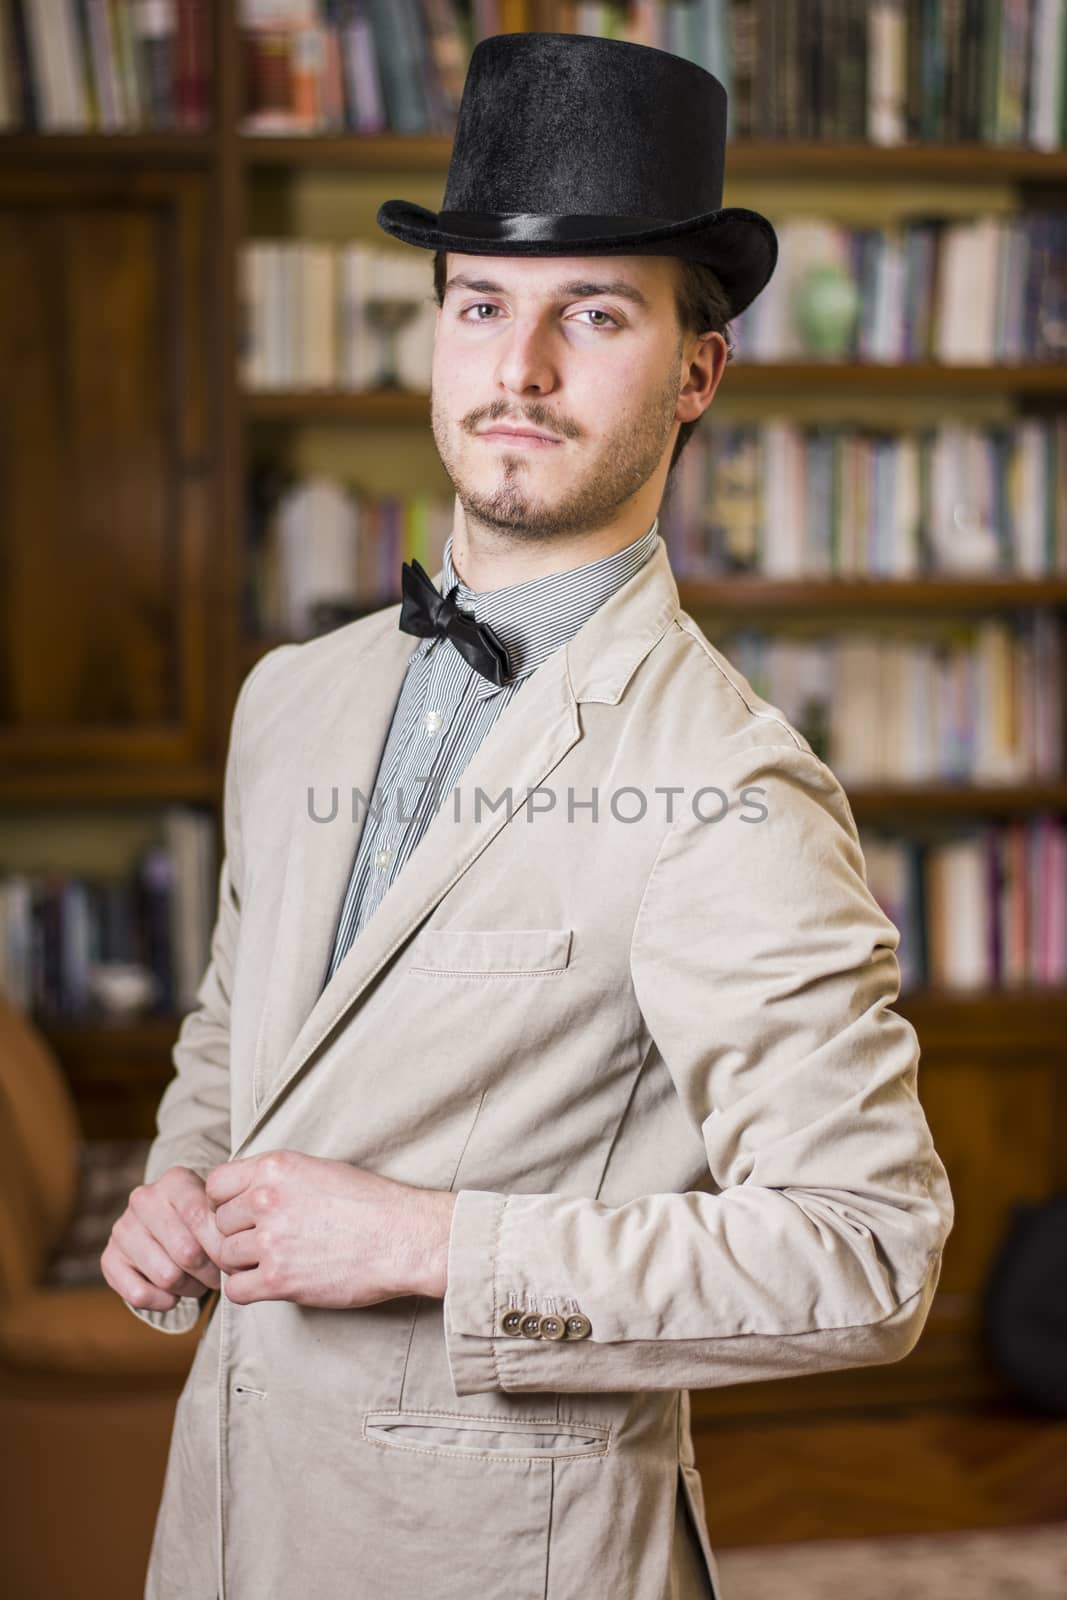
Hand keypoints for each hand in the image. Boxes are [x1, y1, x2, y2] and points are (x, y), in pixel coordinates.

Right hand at [102, 1165, 224, 1312]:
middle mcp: (143, 1199)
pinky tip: (174, 1294)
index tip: (234, 1262)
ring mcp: (122, 1228)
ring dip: (190, 1288)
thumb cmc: (201, 1221)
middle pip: (187, 1252)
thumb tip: (233, 1259)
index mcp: (175, 1181)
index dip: (221, 1248)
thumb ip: (226, 1228)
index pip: (200, 1218)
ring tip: (198, 1282)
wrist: (167, 1226)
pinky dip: (163, 1302)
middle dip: (209, 1273)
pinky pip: (139, 1295)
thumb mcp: (218, 1213)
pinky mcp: (108, 1258)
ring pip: (167, 1276)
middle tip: (216, 1276)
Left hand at [204, 1150, 455, 1309]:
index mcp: (275, 1167)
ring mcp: (271, 1240)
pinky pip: (236, 1289)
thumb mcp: (318, 1169)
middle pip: (219, 1223)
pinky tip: (269, 1281)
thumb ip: (276, 1178)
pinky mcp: (279, 1279)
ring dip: (242, 1262)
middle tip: (263, 1241)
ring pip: (224, 1256)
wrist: (402, 1237)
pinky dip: (248, 1288)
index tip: (242, 1213)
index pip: (216, 1184)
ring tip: (271, 1260)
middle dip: (236, 1233)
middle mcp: (267, 1199)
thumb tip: (242, 1194)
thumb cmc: (369, 1202)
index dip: (225, 1201)